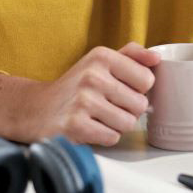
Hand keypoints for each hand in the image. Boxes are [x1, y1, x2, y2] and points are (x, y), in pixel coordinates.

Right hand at [0, 42, 159, 145]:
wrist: (35, 109)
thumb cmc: (75, 86)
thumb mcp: (99, 61)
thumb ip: (131, 55)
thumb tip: (157, 58)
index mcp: (102, 56)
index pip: (148, 79)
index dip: (139, 90)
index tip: (123, 89)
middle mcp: (92, 76)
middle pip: (140, 104)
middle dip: (129, 110)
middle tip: (109, 106)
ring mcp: (83, 101)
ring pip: (128, 123)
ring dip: (117, 125)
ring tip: (99, 117)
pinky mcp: (75, 125)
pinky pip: (112, 137)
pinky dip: (104, 136)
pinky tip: (90, 127)